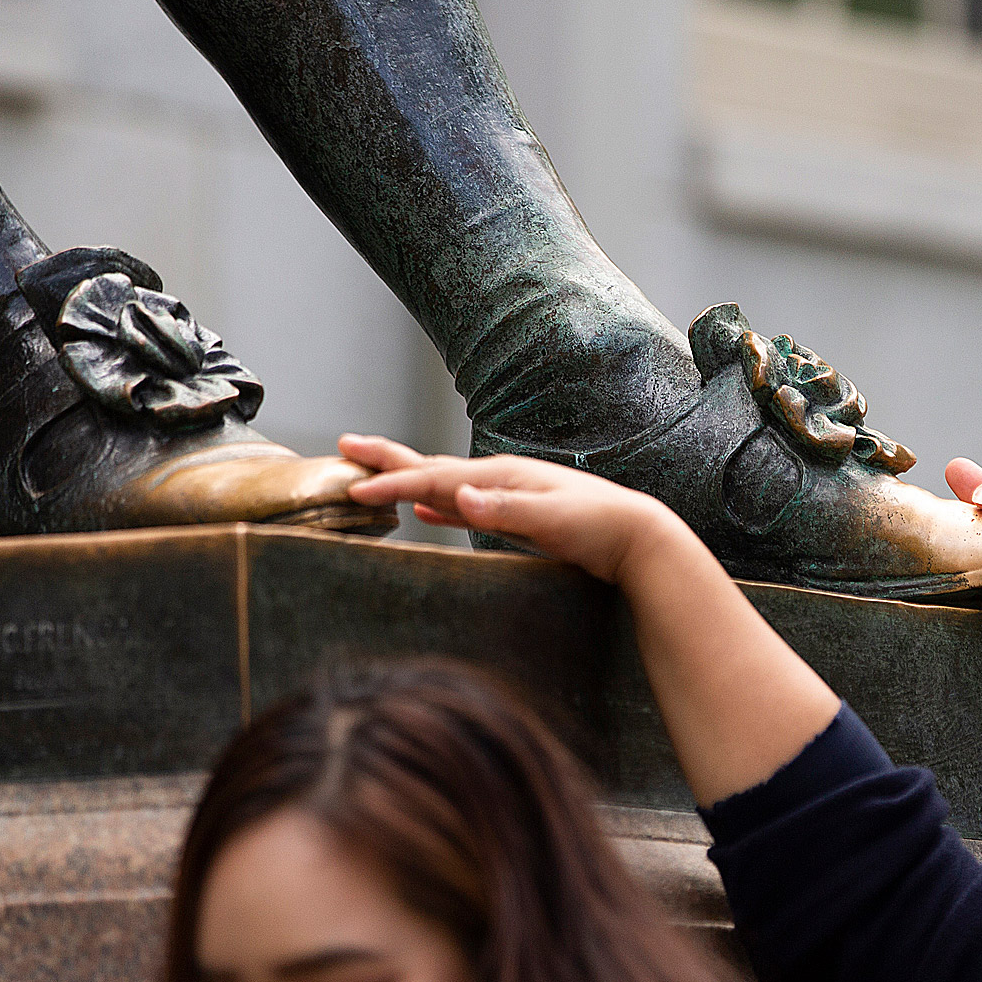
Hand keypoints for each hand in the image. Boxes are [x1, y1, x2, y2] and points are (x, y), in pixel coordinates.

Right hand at [339, 435, 694, 585]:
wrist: (636, 536)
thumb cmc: (598, 527)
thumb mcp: (551, 519)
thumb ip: (502, 508)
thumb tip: (455, 494)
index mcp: (502, 476)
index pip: (435, 477)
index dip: (392, 483)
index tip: (353, 489)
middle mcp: (499, 478)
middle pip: (431, 467)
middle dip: (387, 459)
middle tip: (346, 445)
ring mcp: (506, 494)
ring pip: (443, 483)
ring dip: (406, 477)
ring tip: (373, 474)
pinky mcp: (515, 514)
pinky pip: (463, 506)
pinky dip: (438, 505)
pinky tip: (426, 510)